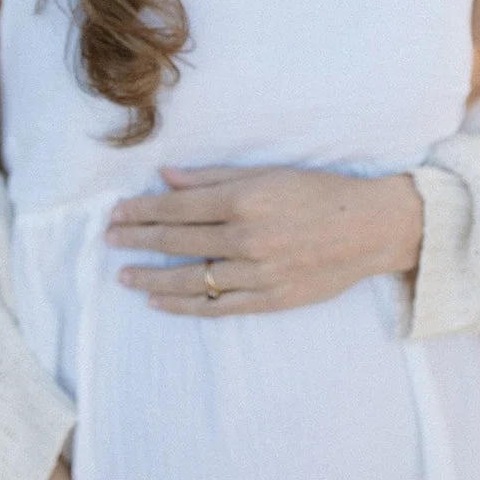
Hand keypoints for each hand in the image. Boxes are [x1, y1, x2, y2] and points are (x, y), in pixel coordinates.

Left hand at [104, 164, 422, 314]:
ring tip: (124, 275)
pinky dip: (184, 306)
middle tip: (109, 240)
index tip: (117, 213)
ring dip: (152, 278)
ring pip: (190, 279)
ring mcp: (257, 273)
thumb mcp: (267, 173)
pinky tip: (159, 302)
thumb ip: (213, 177)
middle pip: (178, 241)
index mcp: (244, 201)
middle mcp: (246, 239)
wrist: (369, 229)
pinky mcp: (269, 299)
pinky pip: (216, 306)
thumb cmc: (319, 193)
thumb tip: (166, 176)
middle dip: (138, 240)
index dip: (142, 211)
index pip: (178, 207)